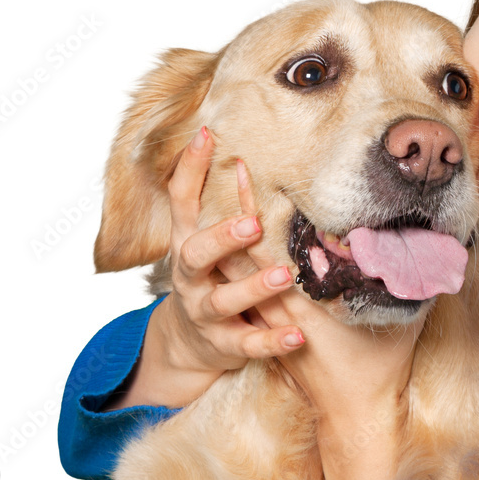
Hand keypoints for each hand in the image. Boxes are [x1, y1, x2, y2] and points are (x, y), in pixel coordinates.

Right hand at [102, 126, 303, 410]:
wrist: (188, 345)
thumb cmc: (208, 278)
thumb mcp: (207, 240)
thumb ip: (221, 202)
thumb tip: (233, 151)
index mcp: (187, 243)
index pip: (181, 200)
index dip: (189, 168)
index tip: (206, 134)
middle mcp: (190, 277)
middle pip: (196, 254)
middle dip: (222, 238)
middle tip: (251, 224)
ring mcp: (204, 312)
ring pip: (223, 301)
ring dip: (253, 287)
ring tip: (283, 275)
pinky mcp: (224, 344)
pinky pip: (249, 344)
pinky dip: (273, 341)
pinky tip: (297, 335)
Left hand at [233, 159, 427, 479]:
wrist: (354, 415)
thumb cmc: (380, 365)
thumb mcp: (402, 317)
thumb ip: (414, 278)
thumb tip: (441, 244)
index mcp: (307, 297)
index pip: (267, 243)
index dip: (253, 207)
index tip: (244, 170)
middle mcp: (281, 305)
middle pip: (242, 251)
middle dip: (232, 210)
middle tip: (223, 171)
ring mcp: (272, 321)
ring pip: (238, 272)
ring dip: (228, 237)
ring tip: (218, 199)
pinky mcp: (272, 333)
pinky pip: (246, 292)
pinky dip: (237, 266)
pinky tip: (236, 244)